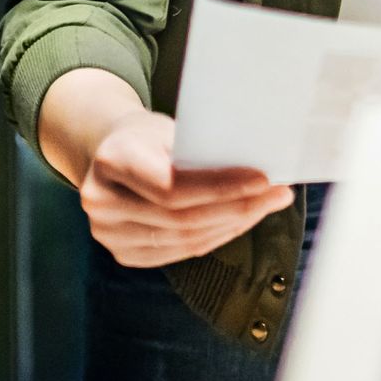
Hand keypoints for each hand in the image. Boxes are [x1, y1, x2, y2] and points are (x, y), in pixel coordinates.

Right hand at [80, 107, 293, 267]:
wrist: (109, 150)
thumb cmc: (148, 134)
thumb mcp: (167, 127)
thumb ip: (198, 150)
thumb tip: (258, 167)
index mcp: (112, 160)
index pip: (172, 186)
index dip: (221, 188)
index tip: (264, 178)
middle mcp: (102, 202)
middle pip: (182, 217)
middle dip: (238, 207)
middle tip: (279, 193)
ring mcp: (109, 234)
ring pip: (185, 239)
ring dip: (234, 224)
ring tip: (268, 205)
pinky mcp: (123, 253)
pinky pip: (180, 251)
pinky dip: (216, 236)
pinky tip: (241, 220)